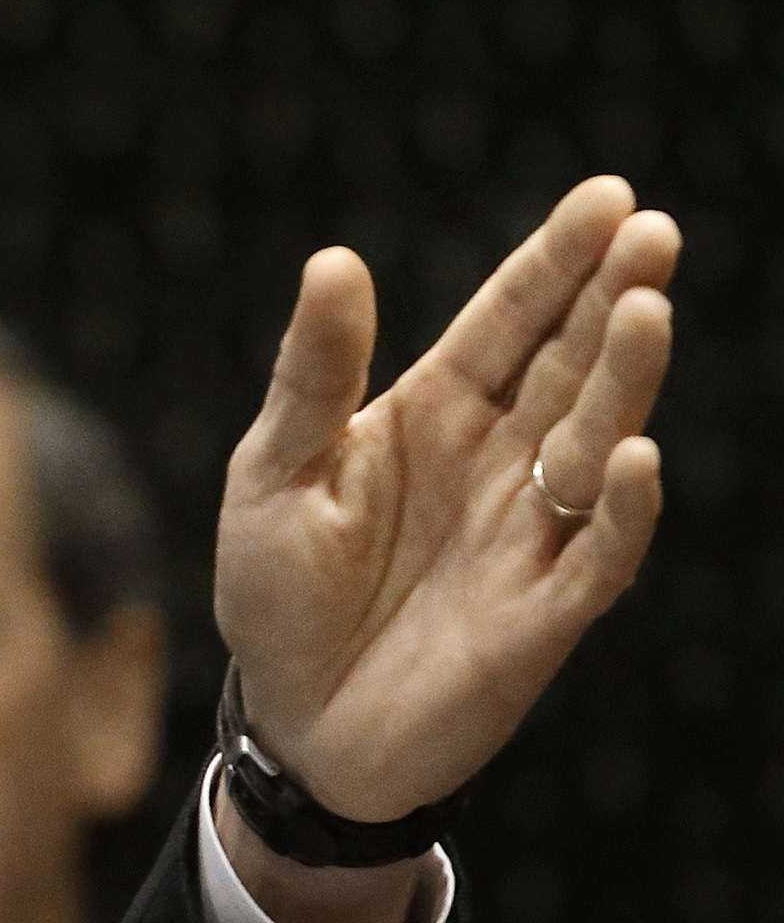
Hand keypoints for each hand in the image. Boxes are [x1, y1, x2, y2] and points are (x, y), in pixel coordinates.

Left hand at [215, 176, 677, 825]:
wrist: (290, 725)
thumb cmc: (277, 595)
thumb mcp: (273, 472)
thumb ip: (313, 377)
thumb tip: (334, 260)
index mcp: (434, 415)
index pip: (509, 322)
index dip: (556, 262)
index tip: (607, 197)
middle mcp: (498, 461)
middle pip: (567, 367)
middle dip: (610, 300)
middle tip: (650, 234)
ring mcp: (528, 534)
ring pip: (595, 445)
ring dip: (623, 381)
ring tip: (644, 310)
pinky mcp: (542, 614)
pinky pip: (598, 555)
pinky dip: (619, 510)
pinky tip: (632, 455)